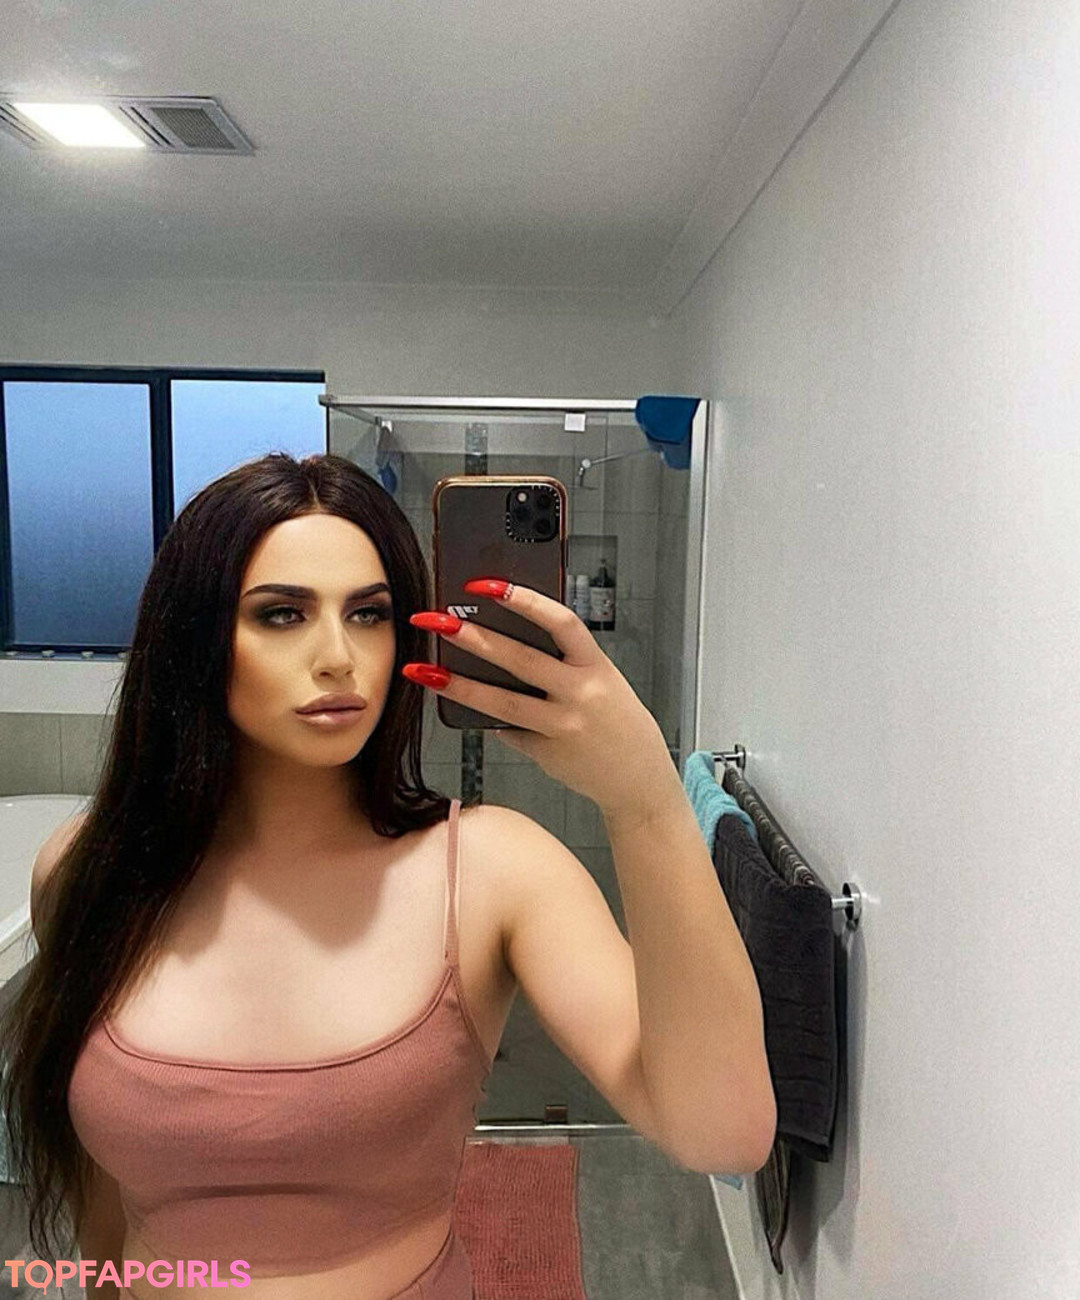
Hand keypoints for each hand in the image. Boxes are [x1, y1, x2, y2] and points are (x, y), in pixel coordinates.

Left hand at [403, 578, 681, 821]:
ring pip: (502, 702)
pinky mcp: (546, 752)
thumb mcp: (602, 681)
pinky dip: (485, 716)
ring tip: (423, 671)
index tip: (486, 584)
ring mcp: (562, 726)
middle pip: (520, 660)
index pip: (560, 622)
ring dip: (459, 684)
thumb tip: (504, 648)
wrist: (639, 778)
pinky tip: (458, 704)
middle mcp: (581, 694)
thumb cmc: (616, 720)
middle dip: (473, 637)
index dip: (524, 600)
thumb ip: (563, 664)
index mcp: (596, 665)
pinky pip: (507, 729)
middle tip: (434, 620)